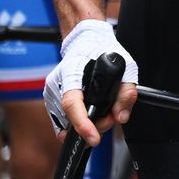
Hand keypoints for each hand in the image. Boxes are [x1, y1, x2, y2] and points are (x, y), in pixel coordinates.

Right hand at [44, 19, 137, 146]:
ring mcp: (52, 93)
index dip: (82, 124)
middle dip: (92, 126)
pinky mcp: (52, 99)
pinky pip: (63, 119)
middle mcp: (57, 84)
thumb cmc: (102, 50)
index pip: (72, 104)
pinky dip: (78, 121)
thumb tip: (121, 116)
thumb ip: (126, 92)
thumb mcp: (126, 66)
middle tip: (110, 118)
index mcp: (72, 72)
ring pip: (66, 123)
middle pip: (70, 119)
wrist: (85, 40)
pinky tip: (91, 114)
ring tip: (103, 113)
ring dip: (86, 124)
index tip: (93, 138)